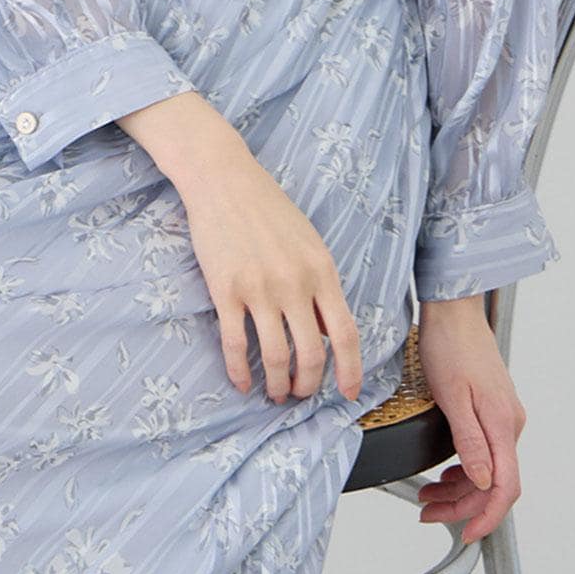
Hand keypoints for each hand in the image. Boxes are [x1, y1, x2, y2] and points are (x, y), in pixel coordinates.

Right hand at [121, 93, 362, 404]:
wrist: (223, 180)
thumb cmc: (268, 209)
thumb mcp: (309, 243)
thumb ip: (322, 286)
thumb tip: (331, 333)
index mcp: (322, 271)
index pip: (346, 334)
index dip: (350, 370)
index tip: (349, 393)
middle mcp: (294, 284)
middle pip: (312, 353)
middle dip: (308, 384)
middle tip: (299, 394)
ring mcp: (259, 289)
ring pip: (275, 355)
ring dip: (276, 383)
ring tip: (274, 392)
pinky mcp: (225, 290)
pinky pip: (235, 344)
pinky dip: (240, 370)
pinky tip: (242, 382)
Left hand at [415, 297, 527, 544]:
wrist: (453, 311)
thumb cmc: (450, 344)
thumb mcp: (452, 397)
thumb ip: (470, 442)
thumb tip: (484, 482)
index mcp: (502, 424)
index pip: (505, 487)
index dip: (487, 516)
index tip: (466, 533)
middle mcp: (509, 424)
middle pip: (494, 483)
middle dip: (462, 505)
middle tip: (428, 512)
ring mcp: (503, 417)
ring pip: (488, 469)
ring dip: (460, 489)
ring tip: (429, 496)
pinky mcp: (493, 410)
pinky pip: (485, 452)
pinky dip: (465, 469)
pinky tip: (446, 473)